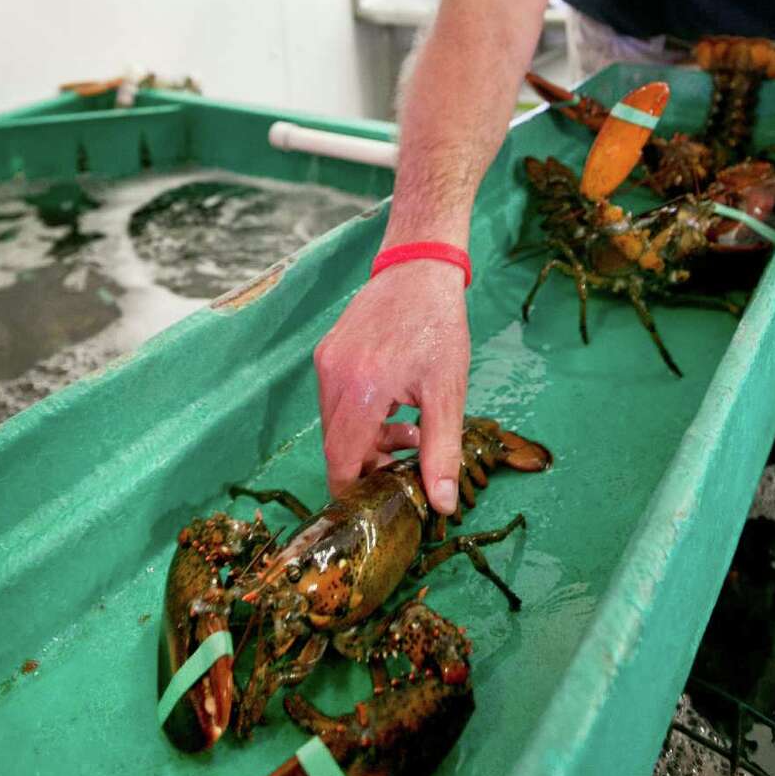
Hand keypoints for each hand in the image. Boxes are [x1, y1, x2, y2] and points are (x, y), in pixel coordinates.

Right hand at [313, 259, 469, 514]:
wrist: (420, 269)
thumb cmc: (438, 327)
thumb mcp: (447, 394)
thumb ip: (441, 453)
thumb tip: (441, 505)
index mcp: (361, 391)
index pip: (340, 461)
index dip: (353, 490)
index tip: (375, 506)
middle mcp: (334, 377)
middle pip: (336, 445)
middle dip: (366, 465)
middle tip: (404, 468)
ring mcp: (326, 362)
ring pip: (336, 423)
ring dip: (366, 439)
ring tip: (408, 432)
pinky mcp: (328, 351)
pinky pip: (335, 398)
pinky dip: (360, 414)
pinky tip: (395, 407)